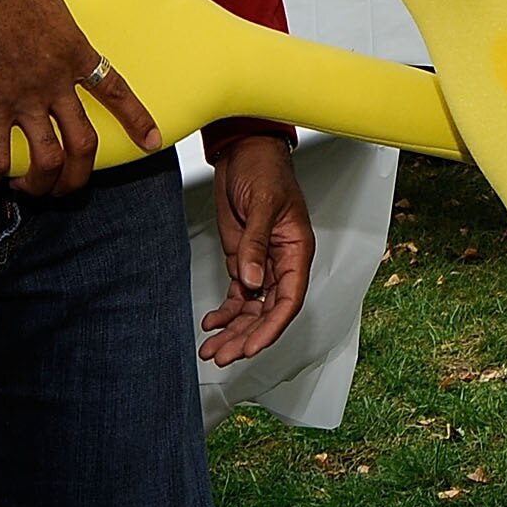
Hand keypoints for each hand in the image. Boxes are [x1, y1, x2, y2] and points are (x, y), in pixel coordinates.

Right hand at [0, 0, 161, 194]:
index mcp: (74, 50)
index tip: (152, 142)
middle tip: (71, 187)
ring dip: (40, 183)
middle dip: (80, 174)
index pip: (115, 91)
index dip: (136, 119)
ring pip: (46, 159)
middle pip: (83, 143)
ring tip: (29, 191)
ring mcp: (24, 99)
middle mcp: (56, 82)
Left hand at [200, 136, 312, 364]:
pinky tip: (211, 324)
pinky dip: (225, 313)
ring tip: (211, 349)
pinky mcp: (242, 260)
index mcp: (296, 251)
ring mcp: (260, 264)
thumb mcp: (263, 203)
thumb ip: (257, 244)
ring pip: (251, 309)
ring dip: (233, 331)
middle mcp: (281, 263)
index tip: (251, 347)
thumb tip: (252, 282)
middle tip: (222, 354)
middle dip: (246, 337)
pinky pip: (237, 296)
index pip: (289, 300)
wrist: (243, 151)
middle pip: (267, 312)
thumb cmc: (264, 169)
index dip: (272, 327)